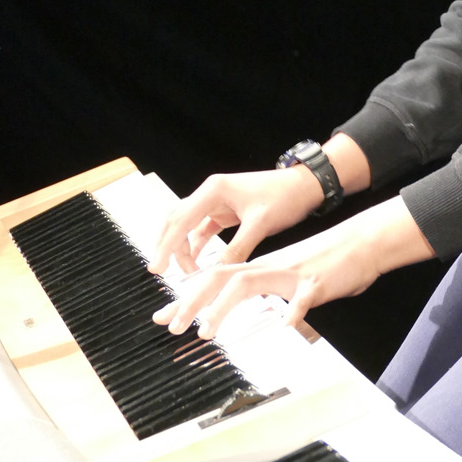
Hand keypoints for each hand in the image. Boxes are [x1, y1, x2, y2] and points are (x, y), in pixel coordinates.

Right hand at [147, 167, 323, 276]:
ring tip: (183, 274)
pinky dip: (196, 246)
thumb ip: (236, 249)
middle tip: (161, 272)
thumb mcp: (260, 225)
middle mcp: (211, 193)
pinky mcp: (225, 211)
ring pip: (187, 226)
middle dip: (168, 246)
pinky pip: (202, 230)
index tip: (157, 267)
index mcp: (214, 190)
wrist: (304, 186)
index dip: (167, 245)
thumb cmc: (284, 197)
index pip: (181, 219)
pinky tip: (196, 264)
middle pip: (177, 220)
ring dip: (182, 248)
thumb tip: (217, 275)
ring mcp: (216, 202)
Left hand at [152, 196, 434, 335]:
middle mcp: (270, 267)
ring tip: (206, 331)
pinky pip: (302, 298)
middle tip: (171, 325)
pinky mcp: (316, 282)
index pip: (216, 278)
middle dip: (192, 300)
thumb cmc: (329, 262)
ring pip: (248, 284)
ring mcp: (291, 274)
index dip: (188, 297)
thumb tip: (267, 315)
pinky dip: (292, 311)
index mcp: (263, 267)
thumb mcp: (294, 280)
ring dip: (223, 307)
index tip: (164, 315)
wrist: (362, 243)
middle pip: (221, 277)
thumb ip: (275, 294)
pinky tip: (284, 325)